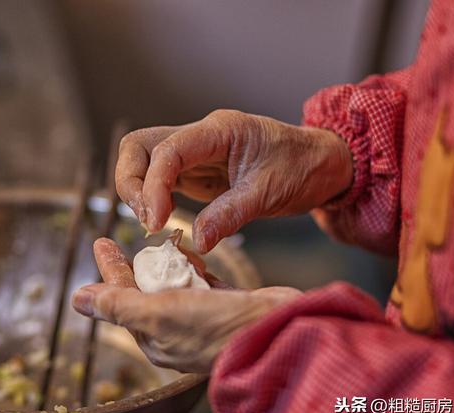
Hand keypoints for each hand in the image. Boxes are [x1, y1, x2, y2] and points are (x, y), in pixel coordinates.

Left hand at [71, 238, 301, 372]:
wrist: (277, 332)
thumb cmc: (216, 328)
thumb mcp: (158, 314)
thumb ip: (118, 304)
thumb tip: (77, 299)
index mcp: (154, 336)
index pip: (121, 297)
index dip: (109, 269)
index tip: (100, 242)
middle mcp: (176, 328)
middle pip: (145, 289)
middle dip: (132, 265)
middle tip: (116, 239)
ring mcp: (202, 316)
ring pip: (174, 283)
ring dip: (165, 262)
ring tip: (161, 242)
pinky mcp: (227, 304)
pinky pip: (203, 281)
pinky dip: (195, 265)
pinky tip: (192, 252)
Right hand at [116, 109, 352, 252]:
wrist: (321, 164)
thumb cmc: (302, 167)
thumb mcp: (269, 192)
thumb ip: (230, 214)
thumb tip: (197, 240)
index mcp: (218, 130)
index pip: (166, 150)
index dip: (153, 186)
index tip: (156, 222)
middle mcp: (200, 136)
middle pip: (139, 146)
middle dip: (131, 183)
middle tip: (148, 220)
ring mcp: (194, 153)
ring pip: (144, 162)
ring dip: (138, 192)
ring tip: (153, 223)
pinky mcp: (195, 172)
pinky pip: (160, 180)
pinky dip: (152, 199)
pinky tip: (161, 221)